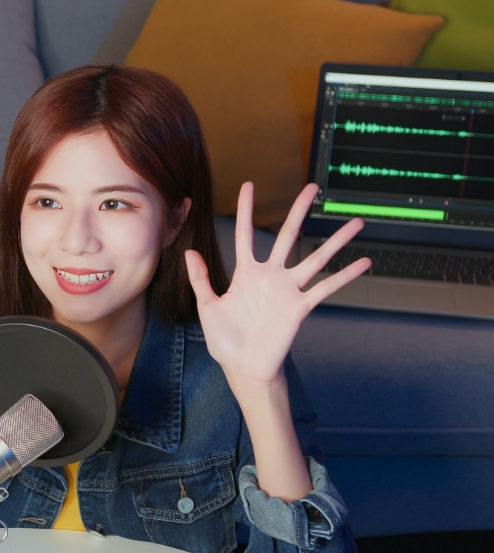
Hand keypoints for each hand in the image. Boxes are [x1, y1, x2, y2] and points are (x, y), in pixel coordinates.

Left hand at [184, 182, 370, 390]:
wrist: (243, 368)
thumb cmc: (225, 340)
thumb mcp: (208, 307)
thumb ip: (201, 279)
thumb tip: (189, 252)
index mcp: (246, 274)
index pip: (246, 235)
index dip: (247, 210)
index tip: (249, 185)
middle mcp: (270, 277)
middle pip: (287, 235)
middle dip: (299, 211)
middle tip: (312, 187)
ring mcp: (288, 290)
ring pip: (316, 258)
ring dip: (336, 240)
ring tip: (356, 222)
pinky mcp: (300, 307)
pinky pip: (326, 288)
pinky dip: (345, 276)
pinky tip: (364, 262)